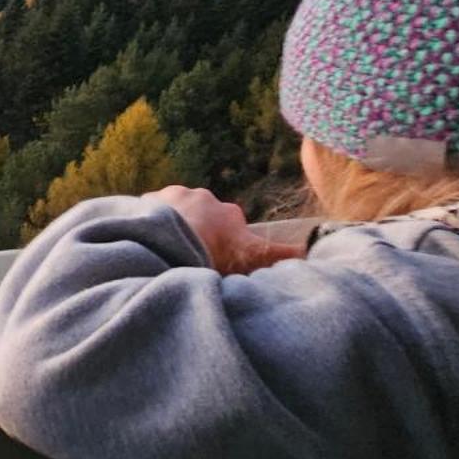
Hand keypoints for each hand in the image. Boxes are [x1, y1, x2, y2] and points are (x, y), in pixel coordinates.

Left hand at [142, 185, 304, 275]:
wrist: (168, 244)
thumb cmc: (216, 254)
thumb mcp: (254, 258)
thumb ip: (283, 255)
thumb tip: (314, 248)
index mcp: (228, 211)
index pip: (230, 225)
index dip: (224, 246)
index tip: (216, 262)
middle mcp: (202, 196)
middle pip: (201, 218)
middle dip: (196, 234)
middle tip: (188, 260)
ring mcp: (171, 196)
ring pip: (173, 214)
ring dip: (171, 229)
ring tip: (164, 254)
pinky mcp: (144, 201)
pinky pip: (146, 214)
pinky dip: (146, 227)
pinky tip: (143, 246)